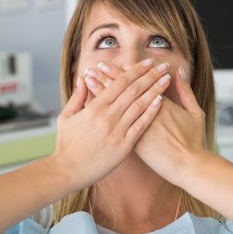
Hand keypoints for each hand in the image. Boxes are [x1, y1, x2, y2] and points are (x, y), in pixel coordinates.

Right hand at [53, 58, 171, 188]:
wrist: (67, 170)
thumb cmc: (66, 144)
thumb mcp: (67, 116)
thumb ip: (78, 96)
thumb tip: (83, 78)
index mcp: (95, 107)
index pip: (120, 82)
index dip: (136, 70)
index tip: (148, 63)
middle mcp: (108, 116)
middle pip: (134, 90)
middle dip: (150, 76)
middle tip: (163, 66)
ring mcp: (117, 130)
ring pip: (140, 105)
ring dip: (155, 90)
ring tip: (166, 80)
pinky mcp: (123, 146)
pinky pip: (140, 126)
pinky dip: (151, 112)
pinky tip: (160, 102)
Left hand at [89, 63, 208, 185]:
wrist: (190, 166)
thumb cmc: (195, 141)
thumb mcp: (195, 112)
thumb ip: (185, 91)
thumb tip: (180, 71)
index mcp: (161, 104)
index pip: (136, 84)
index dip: (121, 73)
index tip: (108, 65)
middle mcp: (146, 115)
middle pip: (122, 93)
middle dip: (107, 79)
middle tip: (94, 68)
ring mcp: (139, 130)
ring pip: (116, 108)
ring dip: (101, 93)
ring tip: (89, 81)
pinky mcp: (134, 144)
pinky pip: (114, 127)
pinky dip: (105, 117)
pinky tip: (93, 108)